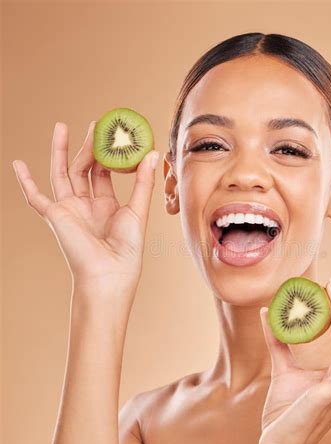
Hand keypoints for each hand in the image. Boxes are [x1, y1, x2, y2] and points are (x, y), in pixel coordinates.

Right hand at [12, 121, 158, 290]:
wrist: (108, 273)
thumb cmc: (127, 248)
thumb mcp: (138, 210)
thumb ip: (143, 181)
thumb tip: (153, 152)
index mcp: (107, 206)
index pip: (105, 174)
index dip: (108, 155)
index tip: (114, 135)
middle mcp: (87, 206)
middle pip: (84, 169)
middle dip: (88, 147)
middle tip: (95, 124)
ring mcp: (70, 210)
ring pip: (62, 174)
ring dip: (60, 151)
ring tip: (61, 127)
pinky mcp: (55, 216)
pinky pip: (35, 197)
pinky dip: (25, 182)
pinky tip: (17, 164)